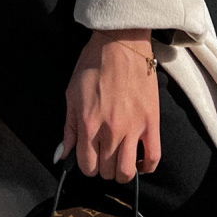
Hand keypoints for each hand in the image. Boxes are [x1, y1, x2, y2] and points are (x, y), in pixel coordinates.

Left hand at [62, 29, 160, 183]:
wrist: (120, 44)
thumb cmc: (93, 65)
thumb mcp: (71, 95)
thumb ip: (68, 129)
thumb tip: (62, 155)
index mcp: (88, 124)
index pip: (87, 165)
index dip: (86, 167)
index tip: (89, 160)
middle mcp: (111, 131)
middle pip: (107, 171)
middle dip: (103, 169)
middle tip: (103, 157)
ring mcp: (133, 128)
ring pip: (128, 171)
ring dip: (122, 172)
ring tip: (120, 161)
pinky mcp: (152, 122)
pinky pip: (154, 157)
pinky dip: (147, 167)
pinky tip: (140, 162)